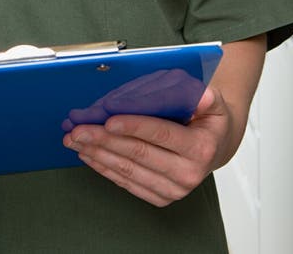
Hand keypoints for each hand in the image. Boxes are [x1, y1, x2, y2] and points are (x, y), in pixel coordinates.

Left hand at [63, 85, 231, 207]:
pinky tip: (89, 154)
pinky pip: (127, 183)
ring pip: (128, 170)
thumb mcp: (213, 101)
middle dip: (104, 140)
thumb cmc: (208, 119)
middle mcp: (188, 173)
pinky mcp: (160, 197)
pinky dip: (104, 168)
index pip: (161, 134)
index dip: (134, 126)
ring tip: (76, 140)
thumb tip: (196, 95)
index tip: (109, 120)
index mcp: (200, 147)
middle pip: (138, 154)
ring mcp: (174, 189)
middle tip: (79, 128)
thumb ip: (203, 96)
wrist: (216, 145)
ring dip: (97, 154)